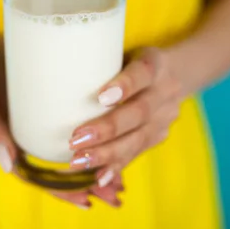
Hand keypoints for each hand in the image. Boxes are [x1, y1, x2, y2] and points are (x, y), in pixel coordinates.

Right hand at [0, 35, 123, 207]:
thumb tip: (10, 165)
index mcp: (9, 148)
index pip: (38, 179)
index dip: (61, 191)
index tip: (86, 200)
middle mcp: (27, 142)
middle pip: (59, 172)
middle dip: (87, 185)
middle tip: (116, 195)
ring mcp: (40, 127)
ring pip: (70, 155)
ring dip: (95, 169)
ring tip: (122, 183)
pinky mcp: (51, 108)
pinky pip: (75, 131)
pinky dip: (96, 143)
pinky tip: (117, 147)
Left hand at [68, 47, 182, 185]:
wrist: (178, 73)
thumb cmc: (131, 60)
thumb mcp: (121, 51)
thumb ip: (97, 60)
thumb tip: (51, 69)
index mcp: (155, 64)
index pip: (142, 73)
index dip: (124, 86)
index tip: (101, 97)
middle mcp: (164, 92)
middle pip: (138, 113)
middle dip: (106, 129)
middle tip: (76, 140)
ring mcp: (165, 117)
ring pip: (137, 138)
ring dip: (106, 153)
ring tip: (78, 162)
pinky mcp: (158, 136)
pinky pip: (136, 153)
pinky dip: (115, 166)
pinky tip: (97, 177)